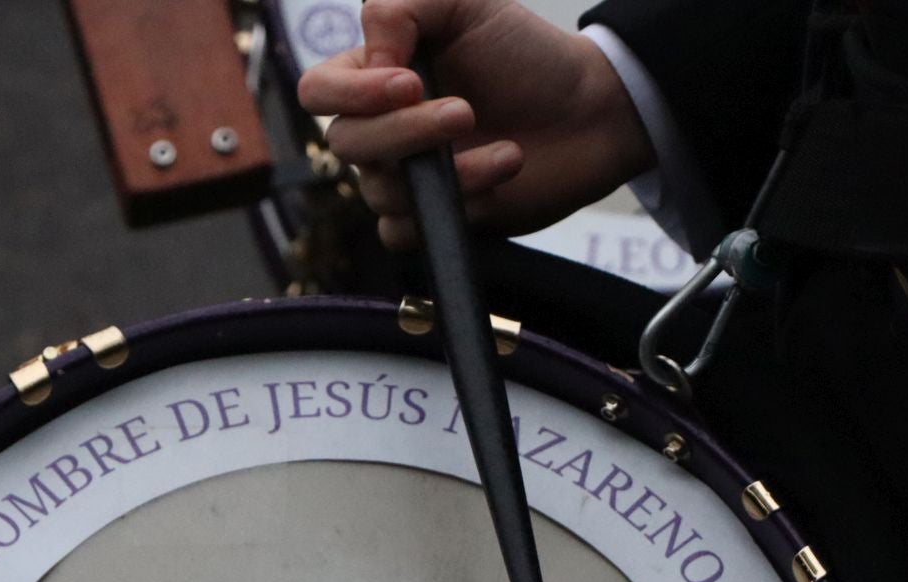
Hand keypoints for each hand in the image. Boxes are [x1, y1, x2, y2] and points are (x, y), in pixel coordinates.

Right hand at [296, 0, 652, 249]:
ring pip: (380, 192)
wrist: (589, 111)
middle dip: (406, 132)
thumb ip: (401, 8)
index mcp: (375, 75)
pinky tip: (499, 179)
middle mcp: (381, 129)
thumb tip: (370, 55)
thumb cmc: (526, 54)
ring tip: (508, 151)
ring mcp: (405, 178)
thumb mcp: (466, 5)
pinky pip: (405, 233)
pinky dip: (454, 208)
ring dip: (448, 172)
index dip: (351, 93)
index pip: (318, 91)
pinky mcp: (433, 219)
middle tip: (465, 112)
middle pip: (347, 145)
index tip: (408, 82)